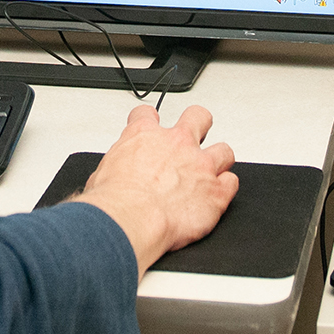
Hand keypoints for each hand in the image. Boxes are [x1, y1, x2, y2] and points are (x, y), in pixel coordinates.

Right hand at [73, 105, 236, 279]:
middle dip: (198, 124)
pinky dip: (226, 188)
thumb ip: (118, 166)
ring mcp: (201, 165)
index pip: (147, 113)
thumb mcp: (101, 174)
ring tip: (211, 172)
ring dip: (219, 160)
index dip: (148, 120)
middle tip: (193, 137)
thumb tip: (115, 177)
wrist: (131, 219)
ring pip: (224, 150)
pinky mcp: (216, 192)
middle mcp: (176, 143)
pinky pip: (232, 182)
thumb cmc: (114, 201)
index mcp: (144, 135)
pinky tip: (217, 195)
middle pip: (198, 116)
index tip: (150, 127)